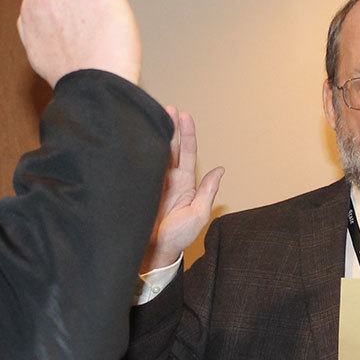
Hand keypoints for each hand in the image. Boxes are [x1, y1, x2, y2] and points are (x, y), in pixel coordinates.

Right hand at [141, 108, 222, 271]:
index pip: (186, 152)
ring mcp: (153, 180)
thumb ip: (208, 191)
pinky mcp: (140, 186)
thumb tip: (220, 169)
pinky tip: (139, 136)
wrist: (154, 251)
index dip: (186, 133)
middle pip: (170, 147)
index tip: (184, 115)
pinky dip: (140, 150)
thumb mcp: (198, 214)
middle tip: (168, 108)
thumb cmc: (178, 237)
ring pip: (156, 152)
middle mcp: (168, 178)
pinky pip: (141, 165)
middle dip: (169, 127)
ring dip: (156, 134)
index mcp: (184, 182)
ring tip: (154, 114)